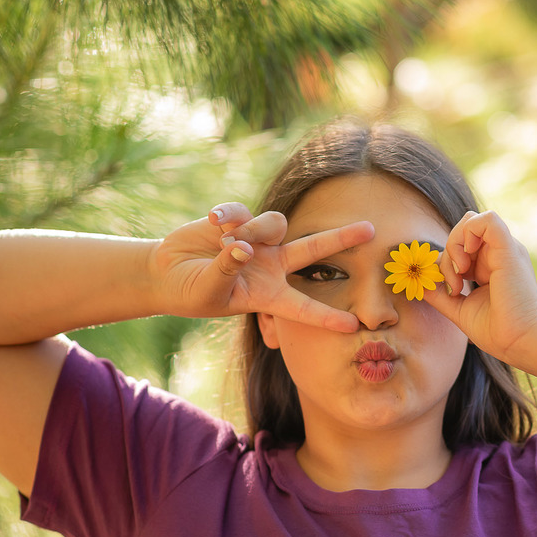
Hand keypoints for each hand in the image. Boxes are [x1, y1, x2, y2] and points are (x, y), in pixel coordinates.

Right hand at [151, 202, 373, 331]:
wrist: (166, 273)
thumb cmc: (190, 293)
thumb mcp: (208, 292)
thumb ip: (226, 271)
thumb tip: (243, 247)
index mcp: (268, 294)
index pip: (303, 307)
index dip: (327, 316)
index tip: (354, 326)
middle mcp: (271, 266)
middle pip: (314, 249)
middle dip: (341, 239)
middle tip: (371, 230)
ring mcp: (257, 241)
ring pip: (276, 224)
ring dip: (253, 229)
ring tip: (225, 241)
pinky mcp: (238, 220)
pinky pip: (243, 210)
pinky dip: (229, 214)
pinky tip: (213, 221)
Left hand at [424, 210, 536, 363]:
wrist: (521, 342)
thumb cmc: (497, 331)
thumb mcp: (459, 309)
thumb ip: (439, 294)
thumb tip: (421, 282)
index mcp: (489, 265)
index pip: (460, 244)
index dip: (446, 263)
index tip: (451, 292)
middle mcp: (498, 253)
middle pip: (462, 231)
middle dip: (447, 254)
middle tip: (454, 285)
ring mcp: (504, 249)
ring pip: (469, 221)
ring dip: (454, 246)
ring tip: (460, 276)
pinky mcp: (509, 249)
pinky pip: (487, 219)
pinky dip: (469, 234)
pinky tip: (466, 262)